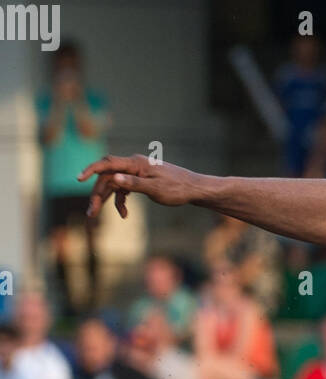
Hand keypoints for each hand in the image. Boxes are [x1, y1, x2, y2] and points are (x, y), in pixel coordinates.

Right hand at [78, 155, 201, 219]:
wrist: (193, 188)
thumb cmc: (177, 189)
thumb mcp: (155, 189)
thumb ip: (134, 184)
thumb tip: (114, 177)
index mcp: (135, 163)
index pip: (107, 163)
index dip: (91, 170)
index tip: (78, 178)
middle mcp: (133, 165)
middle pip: (108, 177)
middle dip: (97, 194)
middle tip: (91, 212)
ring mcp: (136, 172)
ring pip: (114, 184)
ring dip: (107, 199)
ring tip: (97, 215)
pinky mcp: (140, 180)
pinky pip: (124, 189)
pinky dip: (121, 200)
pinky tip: (124, 214)